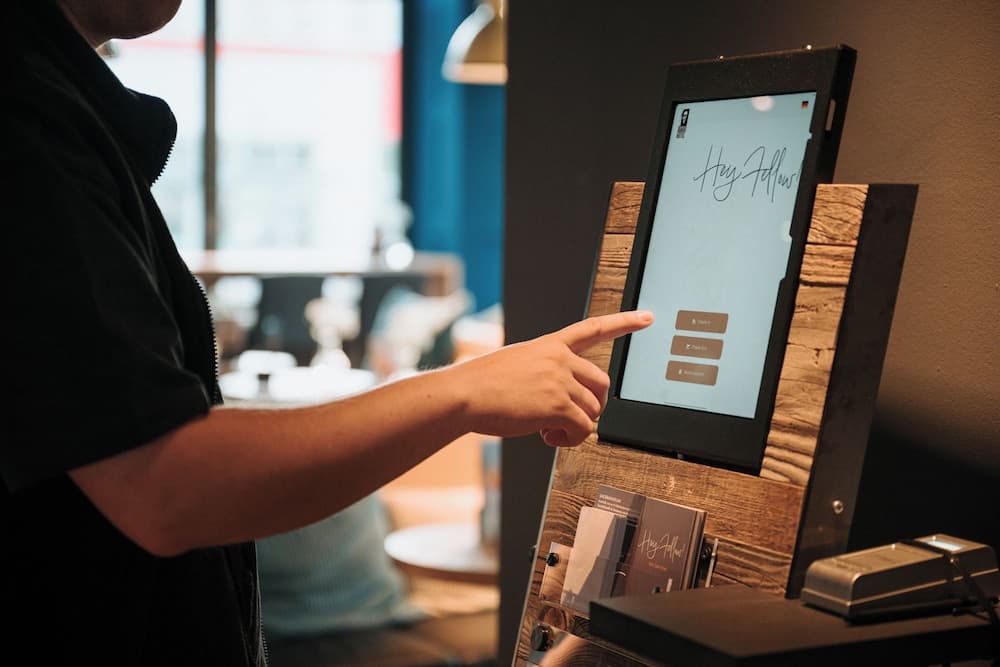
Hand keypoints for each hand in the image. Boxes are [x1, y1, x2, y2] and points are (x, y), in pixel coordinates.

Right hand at [449, 310, 652, 446]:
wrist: (464, 394)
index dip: (624, 323)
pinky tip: (549, 438)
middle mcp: (560, 359)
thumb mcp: (515, 364)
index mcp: (550, 345)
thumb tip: (561, 405)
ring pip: (593, 410)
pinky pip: (583, 430)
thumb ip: (543, 374)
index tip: (647, 318)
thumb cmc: (480, 383)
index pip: (594, 329)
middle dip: (592, 406)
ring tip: (549, 431)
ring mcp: (560, 381)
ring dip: (576, 427)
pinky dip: (570, 440)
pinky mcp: (558, 406)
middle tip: (570, 420)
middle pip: (602, 384)